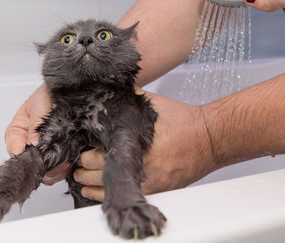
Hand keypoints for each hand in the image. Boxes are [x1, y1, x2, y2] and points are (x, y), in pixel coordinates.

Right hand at [5, 84, 70, 184]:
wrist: (70, 90)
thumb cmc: (50, 93)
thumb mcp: (41, 104)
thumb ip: (37, 123)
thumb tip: (33, 143)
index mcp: (18, 132)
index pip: (14, 150)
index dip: (24, 157)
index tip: (37, 156)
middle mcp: (29, 145)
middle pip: (30, 165)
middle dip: (42, 167)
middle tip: (57, 162)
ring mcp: (43, 152)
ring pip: (44, 172)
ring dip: (54, 171)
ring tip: (66, 162)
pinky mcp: (58, 155)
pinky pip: (58, 170)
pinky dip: (64, 170)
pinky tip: (71, 162)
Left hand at [73, 88, 216, 201]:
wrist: (208, 138)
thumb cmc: (181, 120)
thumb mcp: (151, 103)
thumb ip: (128, 97)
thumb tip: (108, 88)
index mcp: (131, 138)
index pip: (95, 148)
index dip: (83, 149)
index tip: (78, 149)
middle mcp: (136, 160)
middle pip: (97, 167)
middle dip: (83, 166)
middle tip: (76, 164)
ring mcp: (146, 178)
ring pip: (106, 185)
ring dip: (90, 183)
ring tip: (81, 179)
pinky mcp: (155, 189)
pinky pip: (123, 194)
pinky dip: (104, 195)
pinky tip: (93, 193)